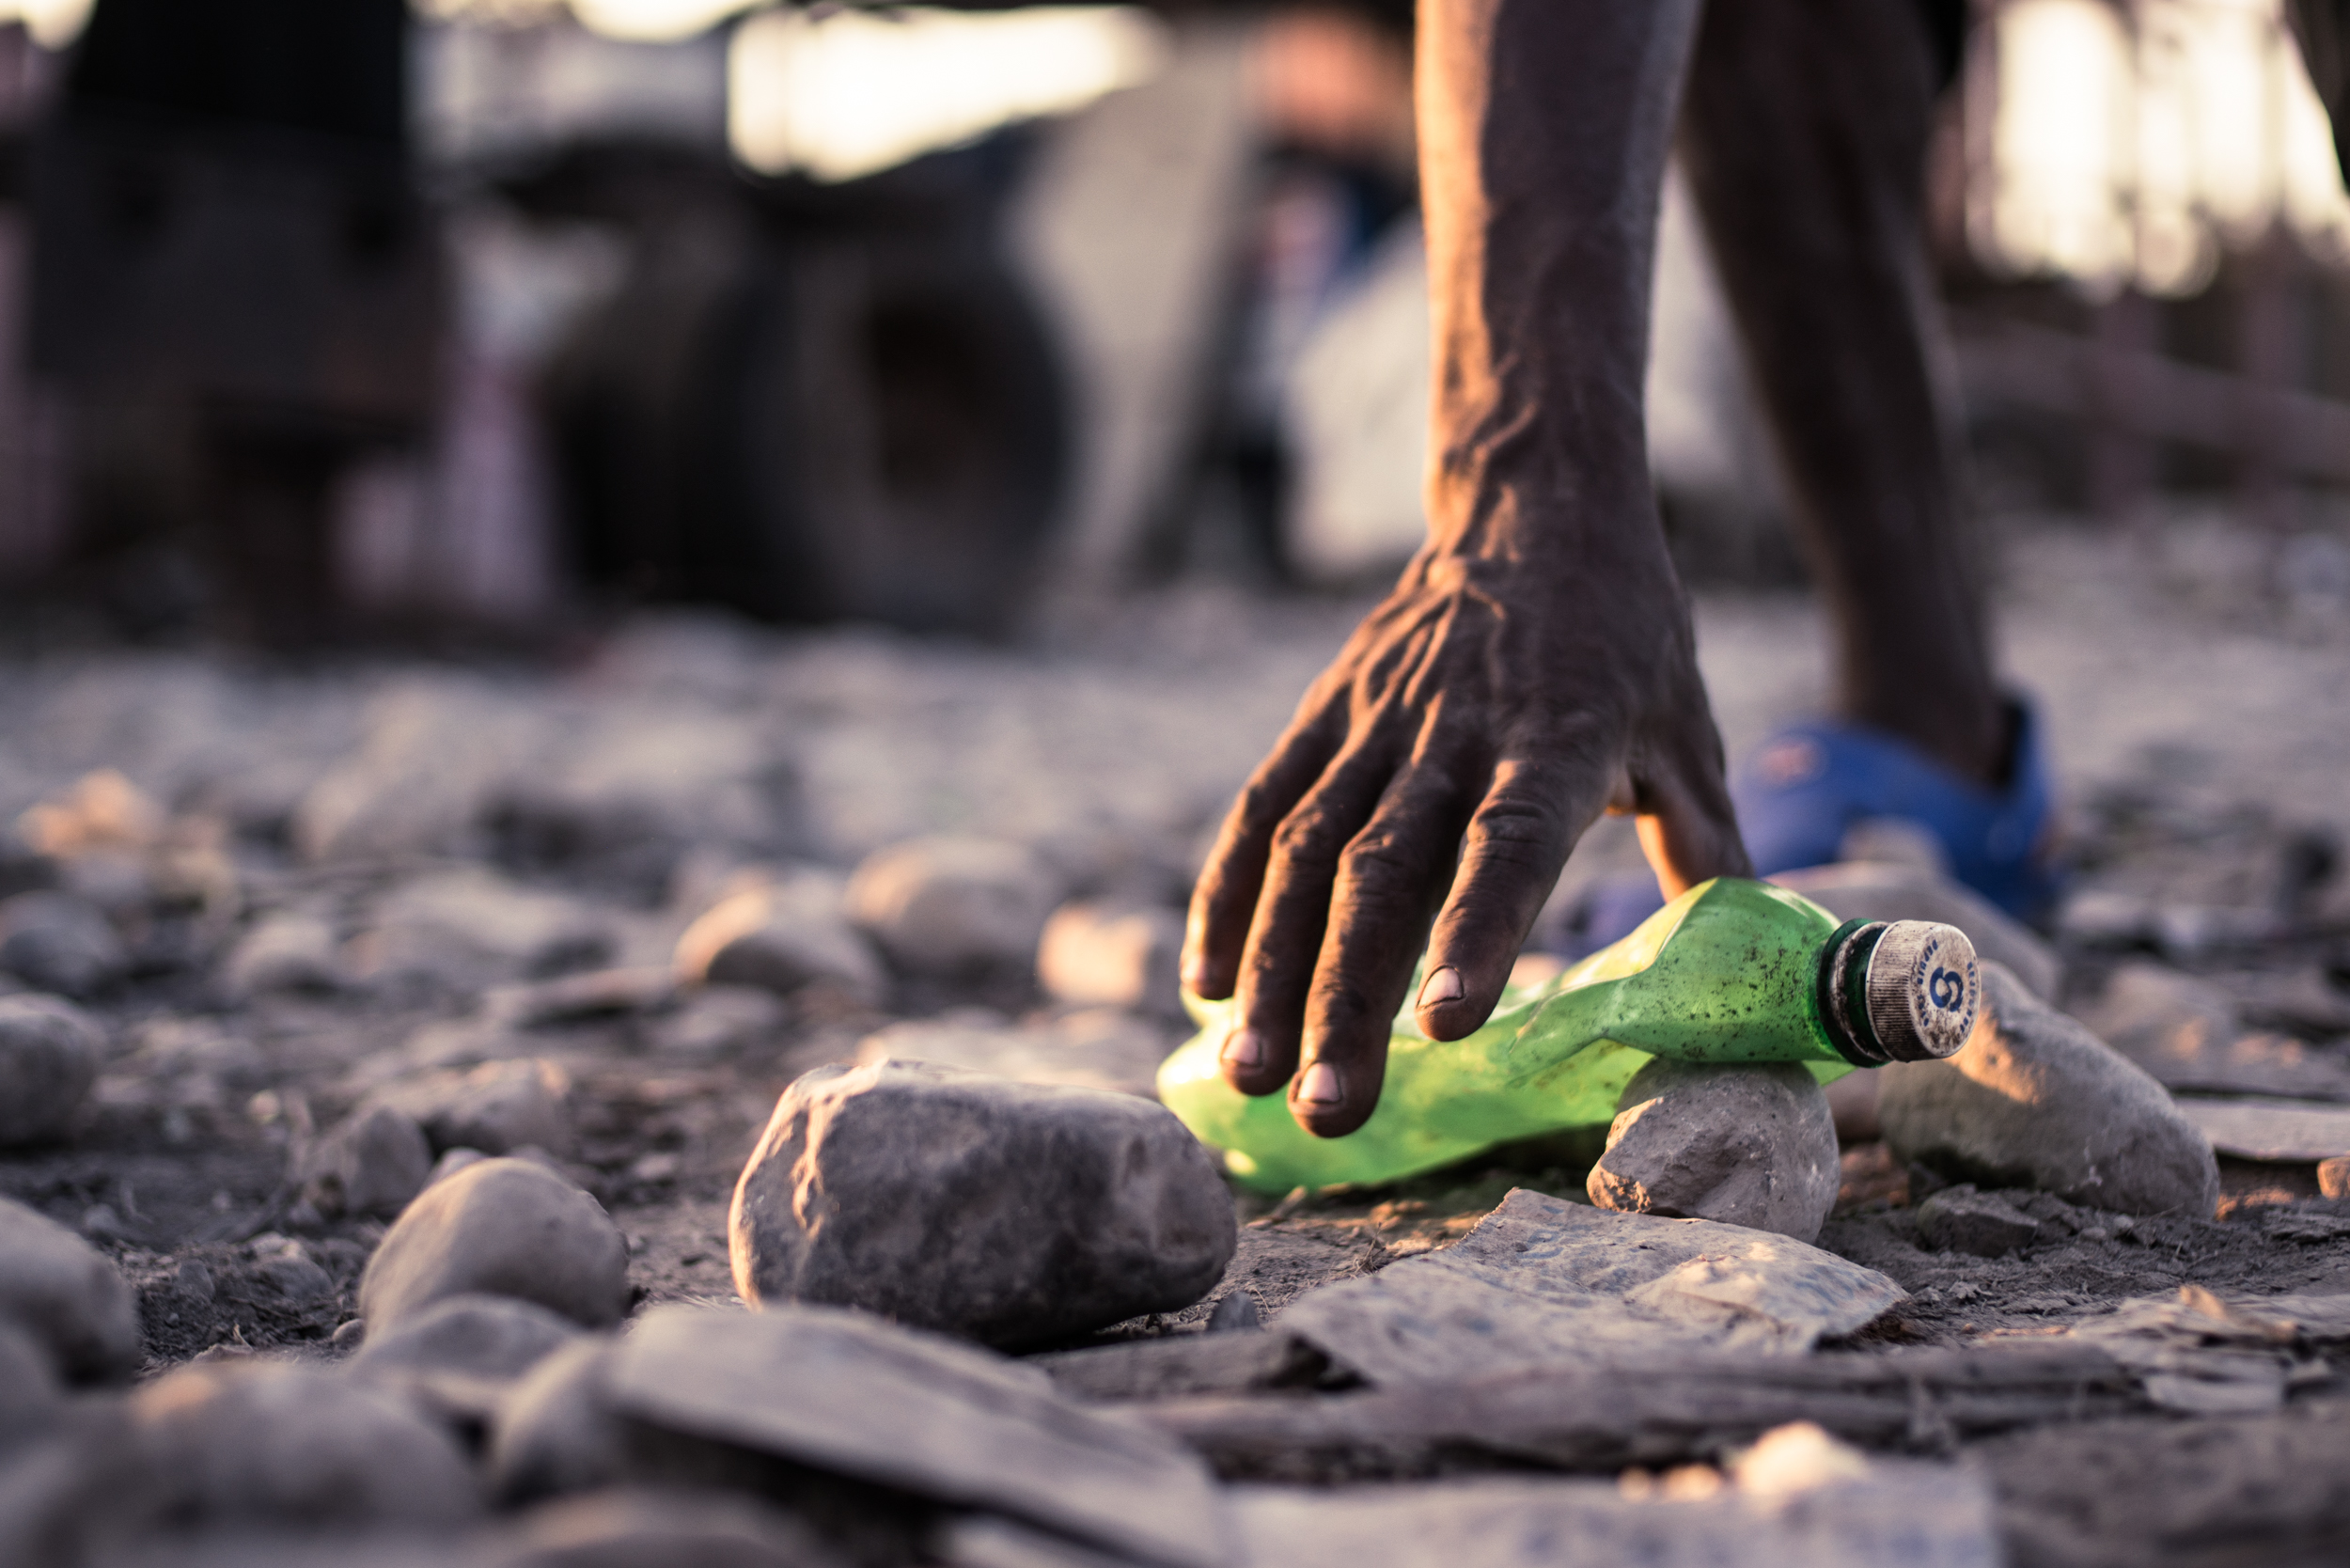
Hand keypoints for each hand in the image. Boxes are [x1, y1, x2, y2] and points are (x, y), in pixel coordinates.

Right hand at [1182, 539, 1747, 1136]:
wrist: (1530, 502)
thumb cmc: (1624, 635)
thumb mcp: (1684, 729)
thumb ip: (1703, 848)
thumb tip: (1748, 970)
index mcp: (1556, 738)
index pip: (1509, 842)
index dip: (1476, 931)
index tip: (1446, 1026)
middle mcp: (1454, 732)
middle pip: (1385, 875)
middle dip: (1347, 998)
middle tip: (1325, 1110)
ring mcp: (1375, 722)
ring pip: (1306, 853)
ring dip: (1273, 967)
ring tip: (1250, 1072)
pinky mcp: (1322, 713)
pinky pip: (1260, 809)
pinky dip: (1227, 897)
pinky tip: (1207, 984)